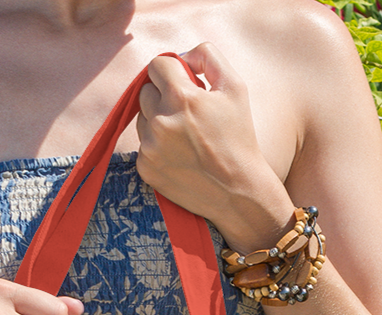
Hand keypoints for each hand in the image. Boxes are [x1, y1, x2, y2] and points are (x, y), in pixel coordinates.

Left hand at [136, 45, 294, 252]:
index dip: (171, 71)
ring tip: (185, 137)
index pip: (157, 66)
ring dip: (158, 121)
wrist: (237, 191)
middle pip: (145, 92)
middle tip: (187, 114)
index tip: (182, 84)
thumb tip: (183, 56)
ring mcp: (150, 147)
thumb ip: (208, 57)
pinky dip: (156, 147)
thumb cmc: (239, 137)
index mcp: (181, 97)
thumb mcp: (235, 87)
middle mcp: (161, 121)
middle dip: (163, 96)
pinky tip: (179, 156)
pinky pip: (142, 145)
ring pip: (142, 119)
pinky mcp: (145, 169)